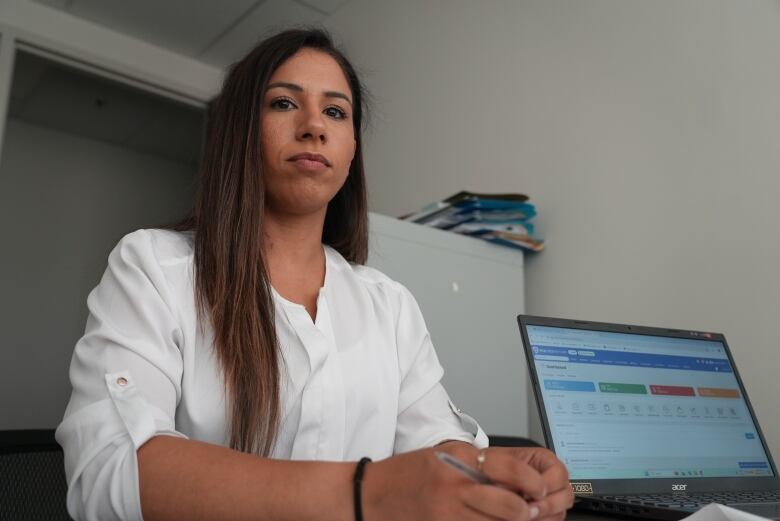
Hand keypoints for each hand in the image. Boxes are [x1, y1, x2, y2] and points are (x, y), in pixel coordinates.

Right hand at [361, 443, 571, 520]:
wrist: (370, 494)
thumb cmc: (405, 474)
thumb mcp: (443, 456)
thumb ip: (475, 465)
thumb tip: (514, 478)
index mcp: (458, 457)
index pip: (509, 468)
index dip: (532, 481)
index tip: (541, 488)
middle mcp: (455, 484)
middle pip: (509, 506)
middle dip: (527, 512)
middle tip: (533, 510)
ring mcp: (449, 511)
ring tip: (517, 518)